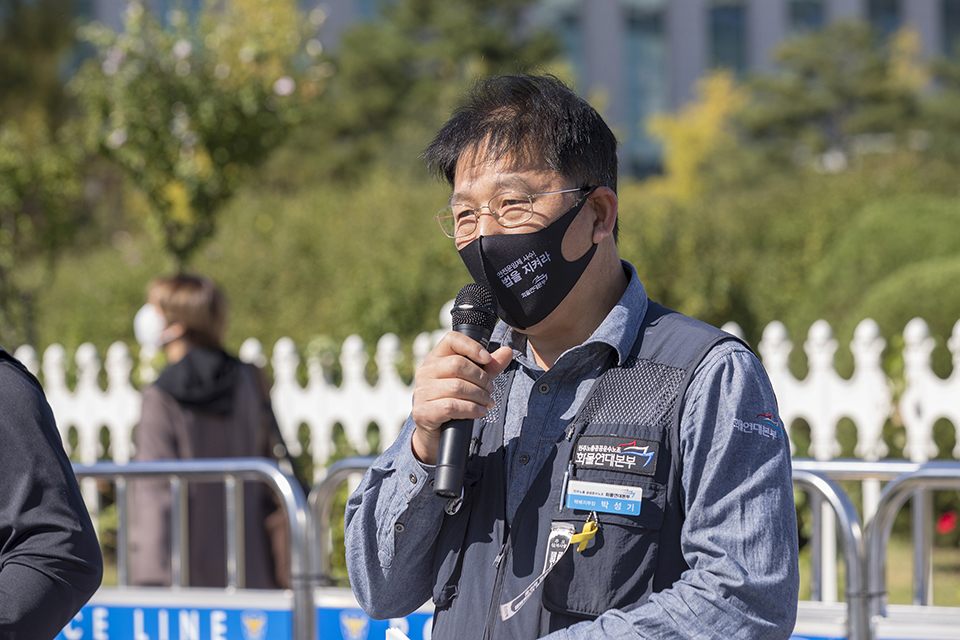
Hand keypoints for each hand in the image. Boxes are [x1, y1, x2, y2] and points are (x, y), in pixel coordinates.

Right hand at [410, 331, 513, 464]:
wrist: (436, 434)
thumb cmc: (454, 402)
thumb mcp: (473, 382)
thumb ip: (489, 367)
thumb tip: (507, 351)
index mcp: (436, 358)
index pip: (452, 339)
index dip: (472, 346)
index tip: (487, 359)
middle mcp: (425, 372)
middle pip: (458, 364)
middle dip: (481, 378)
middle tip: (490, 389)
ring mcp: (422, 392)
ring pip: (457, 387)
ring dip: (479, 396)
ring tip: (487, 402)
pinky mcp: (423, 412)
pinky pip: (451, 406)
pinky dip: (471, 409)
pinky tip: (479, 412)